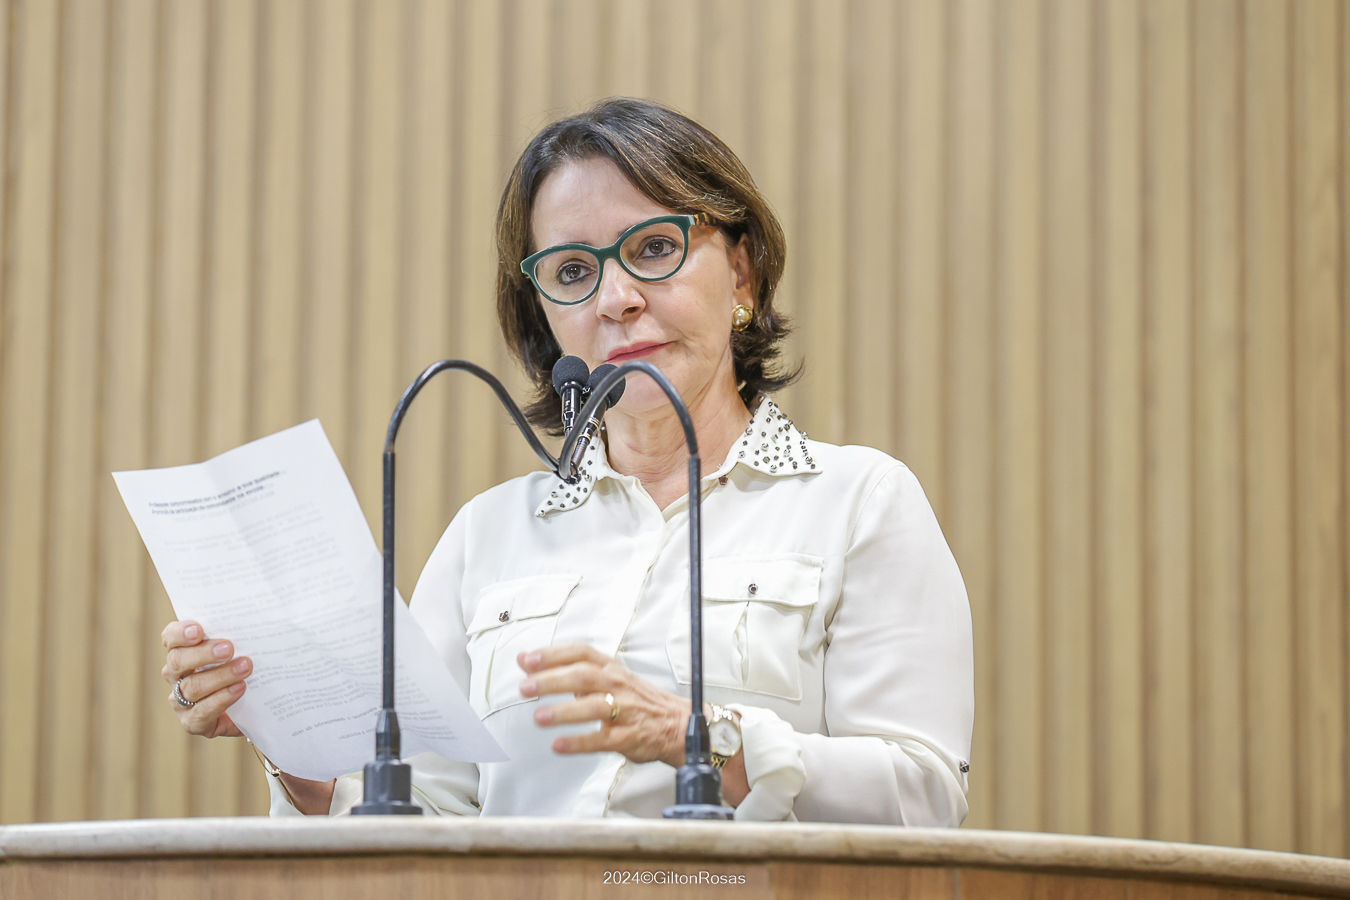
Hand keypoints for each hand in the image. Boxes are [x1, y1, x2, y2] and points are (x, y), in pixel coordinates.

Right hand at [161, 620, 249, 738]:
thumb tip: (263, 616)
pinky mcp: (193, 722)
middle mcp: (177, 675)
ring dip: (219, 676)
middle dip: (203, 653)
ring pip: (191, 687)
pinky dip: (221, 700)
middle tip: (228, 648)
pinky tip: (239, 689)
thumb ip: (242, 634)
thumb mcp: (244, 647)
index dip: (180, 633)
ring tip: (245, 667)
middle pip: (178, 661)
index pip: (171, 637)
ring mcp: (181, 701)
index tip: (198, 629)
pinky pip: (200, 712)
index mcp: (183, 651)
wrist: (257, 707)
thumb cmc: (247, 668)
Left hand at [518, 643, 688, 767]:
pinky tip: (559, 745)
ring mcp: (624, 711)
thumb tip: (524, 659)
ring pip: (594, 707)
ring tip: (539, 718)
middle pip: (583, 677)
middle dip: (552, 681)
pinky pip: (602, 740)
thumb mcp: (605, 677)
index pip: (580, 653)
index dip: (553, 654)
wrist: (676, 724)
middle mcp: (616, 685)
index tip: (528, 660)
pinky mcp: (628, 737)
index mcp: (610, 668)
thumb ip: (564, 668)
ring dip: (564, 712)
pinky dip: (579, 742)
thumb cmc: (636, 699)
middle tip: (526, 688)